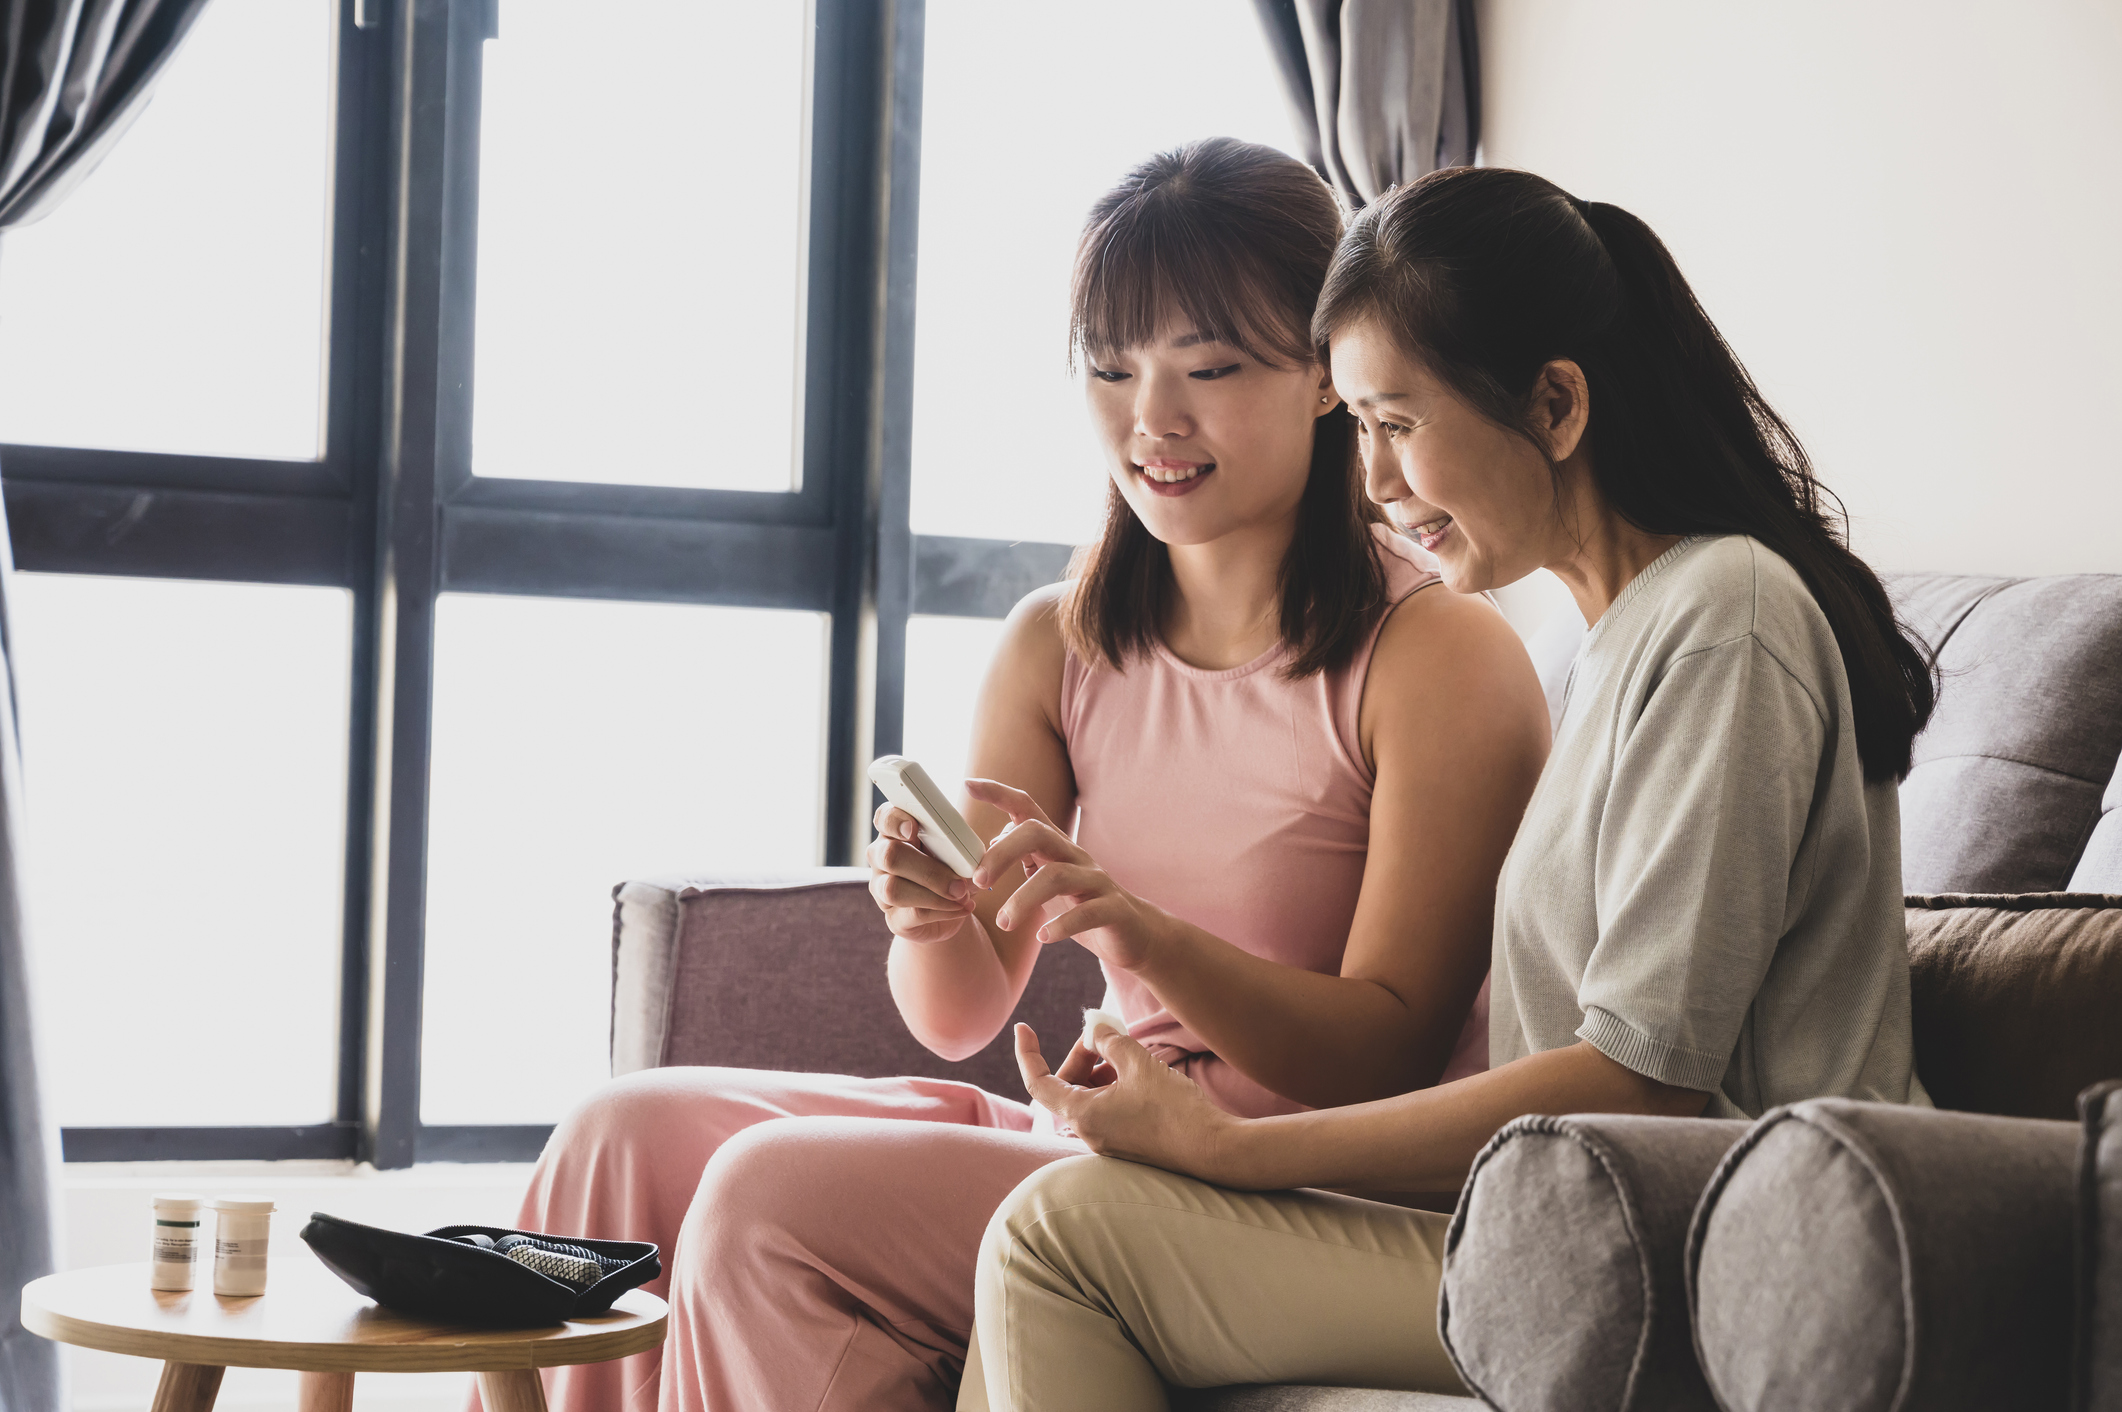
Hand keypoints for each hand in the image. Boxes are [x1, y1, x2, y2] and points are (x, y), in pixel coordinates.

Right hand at [866, 800, 976, 943]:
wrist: (953, 906)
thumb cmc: (952, 868)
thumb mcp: (958, 852)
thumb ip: (957, 847)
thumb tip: (968, 861)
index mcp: (896, 832)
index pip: (884, 818)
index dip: (895, 821)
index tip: (914, 828)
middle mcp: (881, 858)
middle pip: (889, 856)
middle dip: (928, 869)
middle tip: (960, 882)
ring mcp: (882, 889)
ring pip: (894, 889)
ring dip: (935, 894)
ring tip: (963, 896)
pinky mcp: (893, 918)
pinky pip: (912, 914)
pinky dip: (943, 911)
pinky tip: (962, 908)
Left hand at [968, 779, 1172, 971]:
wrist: (1135, 934)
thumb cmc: (1083, 904)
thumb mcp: (1050, 878)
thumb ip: (1025, 858)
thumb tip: (993, 841)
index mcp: (1057, 847)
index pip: (1027, 809)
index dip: (999, 794)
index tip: (969, 784)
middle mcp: (1076, 856)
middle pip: (1037, 833)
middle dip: (1002, 853)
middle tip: (979, 881)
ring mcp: (1097, 881)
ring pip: (1057, 876)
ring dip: (1023, 900)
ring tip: (1005, 922)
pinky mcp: (1114, 909)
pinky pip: (1086, 913)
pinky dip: (1061, 925)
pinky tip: (1043, 936)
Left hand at [1016, 1023, 1241, 1181]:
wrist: (1212, 1148)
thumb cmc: (1174, 1108)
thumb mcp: (1139, 1063)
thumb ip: (1111, 1041)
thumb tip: (1096, 1031)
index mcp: (1083, 1116)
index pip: (1038, 1083)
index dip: (1027, 1053)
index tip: (1024, 1027)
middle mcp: (1089, 1132)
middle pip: (1065, 1086)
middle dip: (1079, 1056)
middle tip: (1102, 1035)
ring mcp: (1107, 1141)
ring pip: (1087, 1097)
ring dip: (1097, 1069)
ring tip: (1124, 1051)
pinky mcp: (1125, 1142)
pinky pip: (1105, 1108)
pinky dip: (1112, 1084)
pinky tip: (1136, 1070)